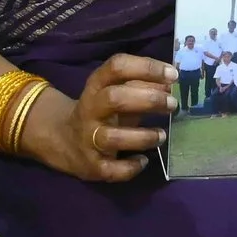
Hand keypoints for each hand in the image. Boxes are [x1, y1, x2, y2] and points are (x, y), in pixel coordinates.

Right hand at [21, 55, 171, 181]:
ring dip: (143, 137)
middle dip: (148, 100)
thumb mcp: (116, 92)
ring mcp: (88, 139)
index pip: (117, 67)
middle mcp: (90, 110)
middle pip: (114, 98)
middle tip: (172, 104)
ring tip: (162, 136)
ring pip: (113, 137)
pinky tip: (143, 161)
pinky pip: (112, 169)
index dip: (146, 67)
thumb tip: (169, 82)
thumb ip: (142, 85)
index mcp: (96, 86)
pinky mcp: (91, 165)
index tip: (172, 74)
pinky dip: (131, 167)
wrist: (63, 139)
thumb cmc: (101, 111)